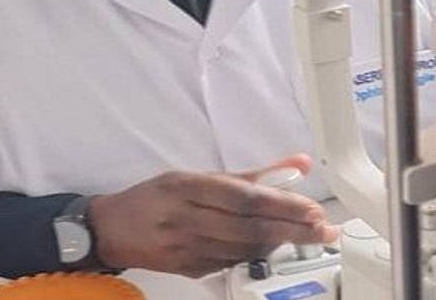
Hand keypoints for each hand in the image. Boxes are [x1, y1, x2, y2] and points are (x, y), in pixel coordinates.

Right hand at [88, 154, 338, 276]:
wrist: (112, 229)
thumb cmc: (156, 197)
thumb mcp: (197, 174)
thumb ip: (250, 172)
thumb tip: (297, 165)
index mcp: (188, 188)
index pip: (244, 198)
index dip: (281, 205)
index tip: (310, 208)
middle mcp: (187, 219)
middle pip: (250, 226)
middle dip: (293, 229)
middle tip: (323, 229)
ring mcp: (187, 249)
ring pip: (244, 248)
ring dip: (280, 243)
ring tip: (308, 236)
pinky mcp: (189, 270)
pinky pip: (232, 262)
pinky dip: (257, 253)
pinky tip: (275, 246)